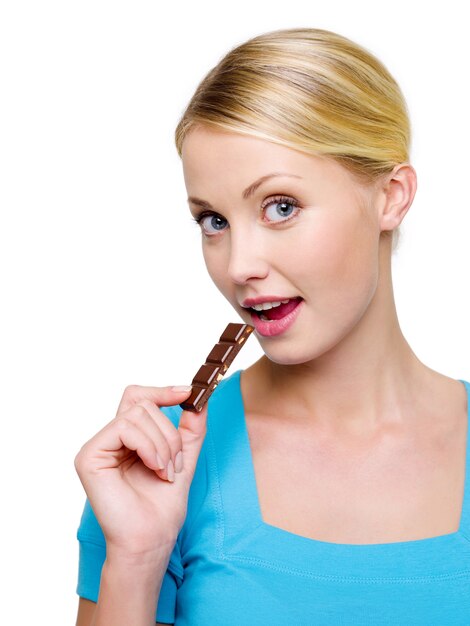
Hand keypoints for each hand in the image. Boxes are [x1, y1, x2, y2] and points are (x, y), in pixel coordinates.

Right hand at [74, 385, 207, 556]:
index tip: (187, 393)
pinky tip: (153, 468)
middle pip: (142, 403)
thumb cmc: (162, 507)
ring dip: (162, 443)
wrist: (151, 538)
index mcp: (129, 438)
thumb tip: (198, 400)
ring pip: (137, 414)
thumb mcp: (184, 458)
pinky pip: (124, 428)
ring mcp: (98, 446)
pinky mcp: (89, 455)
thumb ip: (190, 430)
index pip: (138, 397)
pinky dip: (148, 446)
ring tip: (165, 471)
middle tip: (175, 462)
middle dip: (169, 432)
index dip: (162, 391)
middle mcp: (111, 439)